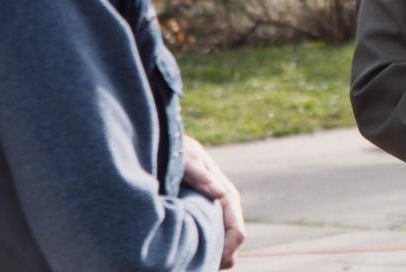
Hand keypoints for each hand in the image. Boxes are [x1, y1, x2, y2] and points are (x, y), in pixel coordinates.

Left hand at [184, 135, 245, 268]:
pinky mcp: (207, 215)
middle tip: (195, 267)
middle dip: (220, 258)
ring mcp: (218, 211)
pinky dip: (205, 251)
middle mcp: (226, 205)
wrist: (168, 146)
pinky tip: (188, 256)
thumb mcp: (185, 159)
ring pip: (225, 244)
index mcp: (226, 195)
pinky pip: (213, 239)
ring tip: (191, 264)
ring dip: (213, 255)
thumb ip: (200, 175)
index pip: (237, 231)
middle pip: (234, 243)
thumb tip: (219, 192)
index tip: (207, 263)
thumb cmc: (176, 151)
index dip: (226, 252)